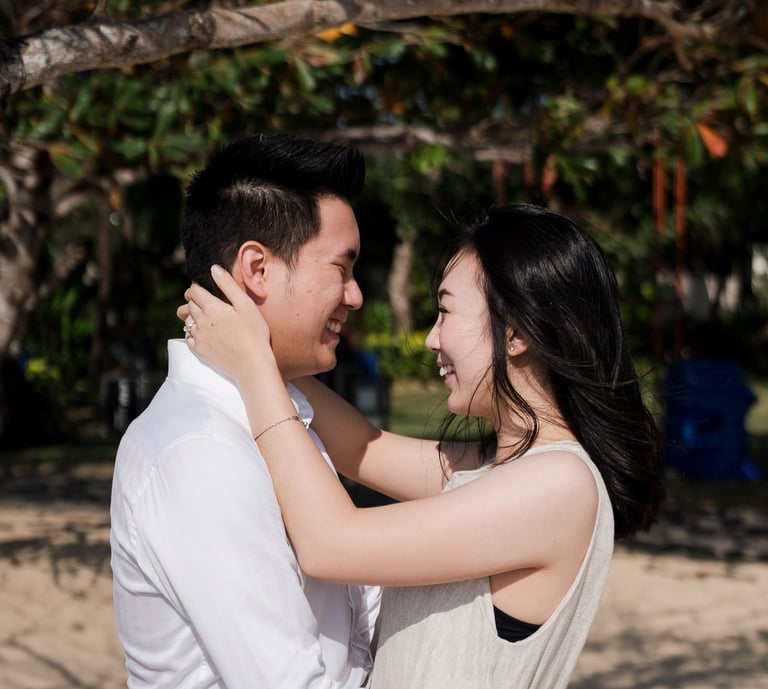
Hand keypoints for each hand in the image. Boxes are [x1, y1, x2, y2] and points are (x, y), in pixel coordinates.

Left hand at [178, 265, 274, 381]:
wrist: (252, 364)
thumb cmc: (254, 333)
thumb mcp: (246, 305)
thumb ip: (228, 285)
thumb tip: (214, 268)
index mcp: (212, 307)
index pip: (194, 290)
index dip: (197, 287)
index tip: (204, 289)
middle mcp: (201, 320)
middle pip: (189, 304)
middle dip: (195, 300)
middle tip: (207, 303)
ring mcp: (198, 336)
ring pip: (187, 320)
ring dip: (192, 316)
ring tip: (205, 318)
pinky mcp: (199, 350)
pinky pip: (188, 337)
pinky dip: (192, 332)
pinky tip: (204, 333)